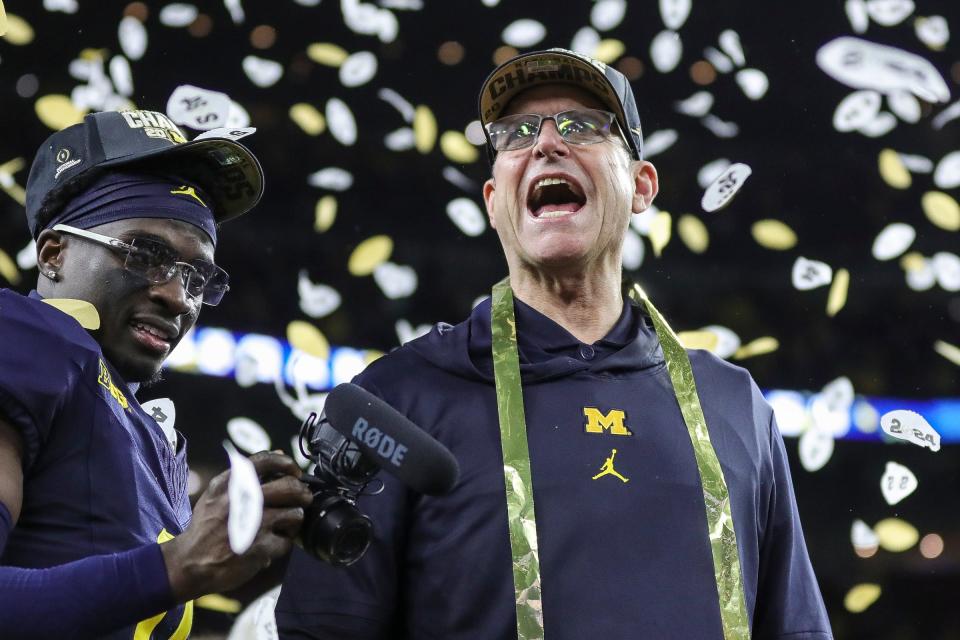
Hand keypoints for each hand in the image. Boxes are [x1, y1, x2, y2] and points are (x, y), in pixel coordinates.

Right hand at [160, 451, 313, 601]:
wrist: (189, 563)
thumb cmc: (206, 528)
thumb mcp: (217, 494)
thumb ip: (245, 475)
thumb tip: (280, 454)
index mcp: (231, 484)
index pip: (267, 460)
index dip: (288, 464)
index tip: (295, 472)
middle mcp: (244, 500)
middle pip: (290, 486)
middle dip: (303, 493)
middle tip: (303, 499)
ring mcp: (254, 524)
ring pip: (295, 514)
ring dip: (294, 520)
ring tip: (285, 525)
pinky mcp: (261, 547)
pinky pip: (287, 541)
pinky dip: (282, 544)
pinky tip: (271, 545)